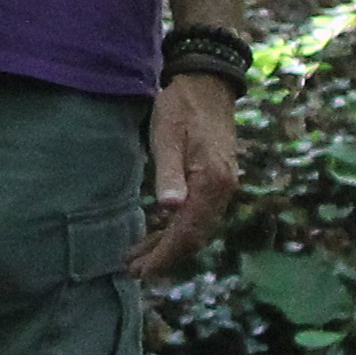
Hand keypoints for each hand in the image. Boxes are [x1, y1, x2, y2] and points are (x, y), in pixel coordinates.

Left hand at [127, 73, 239, 279]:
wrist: (207, 83)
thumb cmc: (182, 106)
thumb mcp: (168, 136)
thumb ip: (169, 173)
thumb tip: (170, 208)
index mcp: (212, 183)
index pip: (187, 233)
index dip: (164, 256)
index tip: (141, 271)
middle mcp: (222, 190)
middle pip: (194, 237)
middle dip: (164, 256)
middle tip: (134, 270)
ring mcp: (221, 186)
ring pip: (195, 228)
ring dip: (168, 244)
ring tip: (139, 257)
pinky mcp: (215, 181)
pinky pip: (196, 214)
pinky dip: (175, 228)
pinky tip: (157, 232)